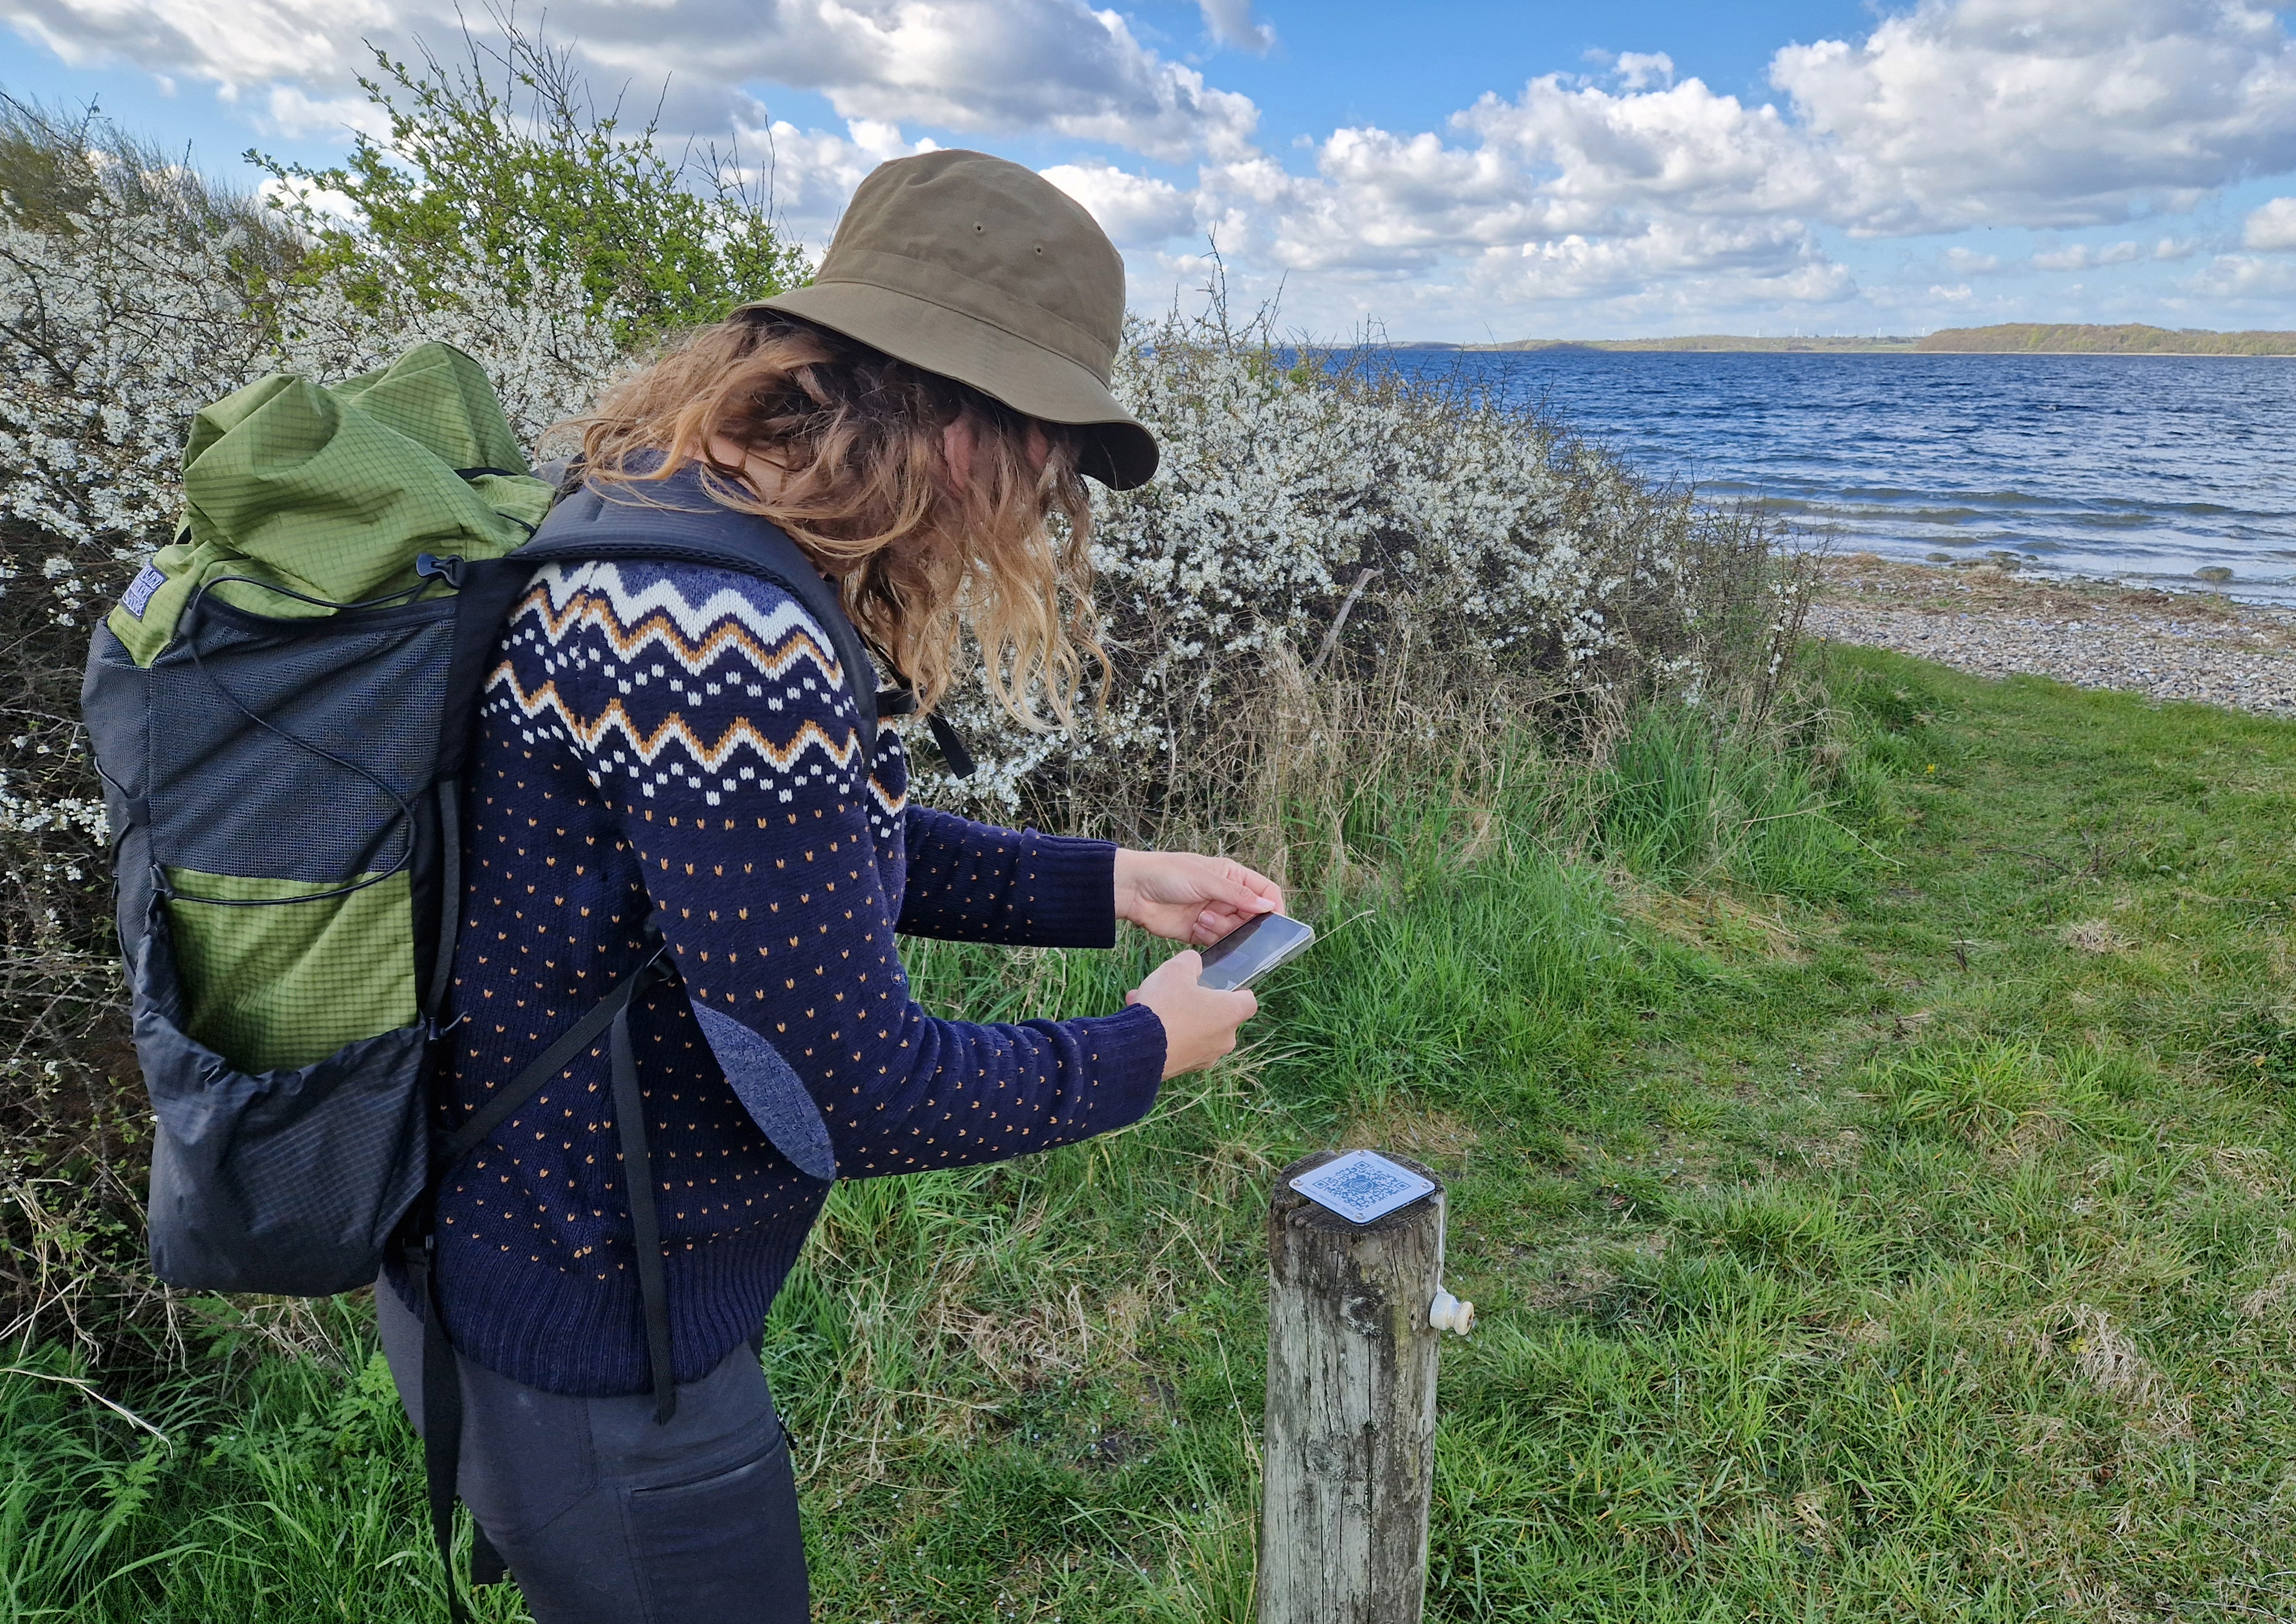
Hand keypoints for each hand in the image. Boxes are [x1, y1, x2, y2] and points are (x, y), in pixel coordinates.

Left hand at [1113, 849, 1284, 945]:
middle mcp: (1226, 896)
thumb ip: (1237, 894)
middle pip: (1253, 916)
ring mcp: (1214, 914)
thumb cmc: (1167, 874)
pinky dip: (1211, 938)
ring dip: (1222, 929)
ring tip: (1201, 919)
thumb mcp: (1205, 879)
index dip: (1272, 906)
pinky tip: (1196, 927)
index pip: (1265, 891)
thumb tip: (1268, 906)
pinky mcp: (1200, 932)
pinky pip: (1218, 942)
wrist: (1133, 890)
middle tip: (1225, 918)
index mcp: (1232, 875)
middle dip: (1245, 923)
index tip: (1273, 921)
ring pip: (1236, 931)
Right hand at [1126, 951, 1257, 1078]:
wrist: (1138, 1049)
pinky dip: (1166, 1034)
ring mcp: (1205, 1058)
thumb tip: (1194, 964)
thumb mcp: (1176, 969)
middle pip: (1217, 1016)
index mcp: (1230, 1013)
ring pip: (1193, 1030)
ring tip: (1146, 1005)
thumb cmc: (1164, 1007)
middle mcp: (1224, 1039)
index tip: (1219, 985)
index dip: (1236, 991)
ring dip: (1175, 1017)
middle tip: (1172, 992)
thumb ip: (1191, 961)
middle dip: (1194, 1002)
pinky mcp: (1184, 1069)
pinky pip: (1179, 1046)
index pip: (1248, 1001)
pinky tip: (1142, 1024)